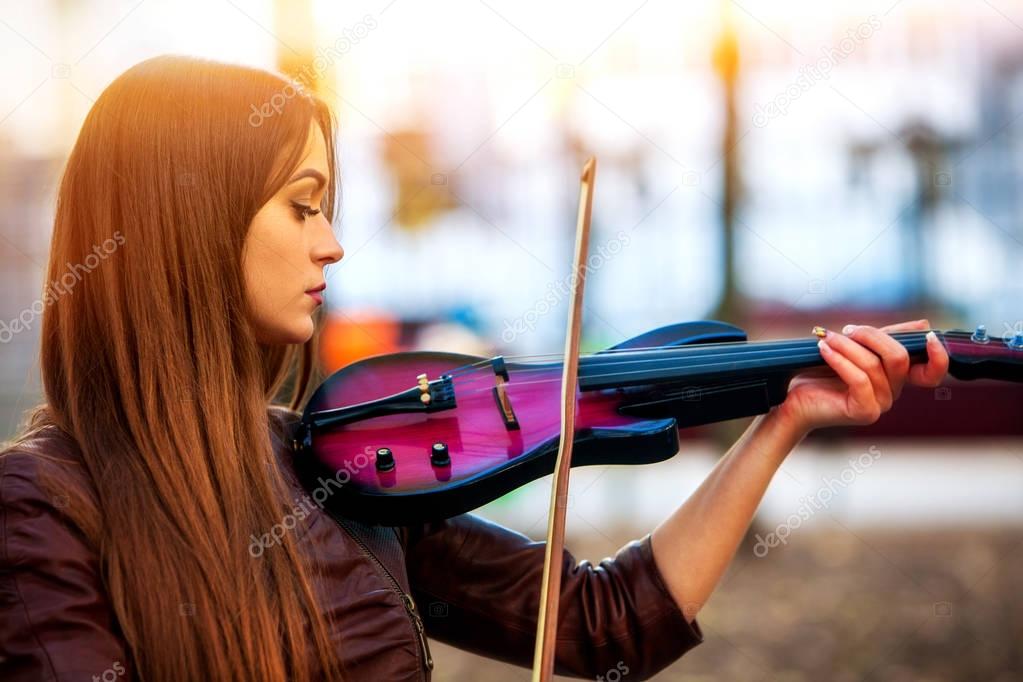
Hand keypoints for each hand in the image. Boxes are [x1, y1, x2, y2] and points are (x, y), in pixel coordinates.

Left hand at [775, 319, 949, 434]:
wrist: (794, 399)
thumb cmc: (822, 372)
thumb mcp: (857, 348)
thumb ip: (885, 337)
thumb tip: (923, 324)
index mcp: (896, 378)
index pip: (932, 374)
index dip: (939, 357)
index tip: (929, 336)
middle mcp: (894, 393)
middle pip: (899, 357)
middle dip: (871, 336)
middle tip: (846, 330)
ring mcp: (881, 405)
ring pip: (874, 365)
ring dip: (847, 345)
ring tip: (826, 338)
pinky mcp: (864, 412)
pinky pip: (859, 379)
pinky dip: (840, 359)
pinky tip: (823, 349)